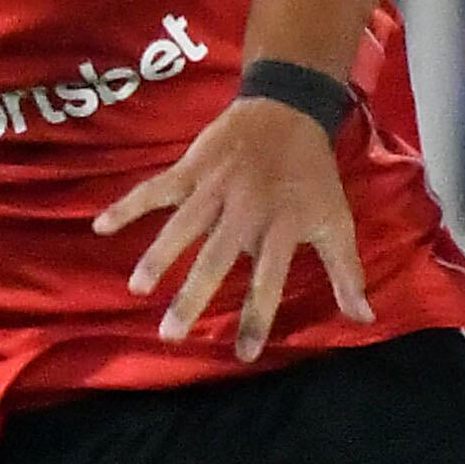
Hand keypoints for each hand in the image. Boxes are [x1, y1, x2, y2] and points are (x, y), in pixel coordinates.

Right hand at [97, 95, 371, 359]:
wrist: (288, 109)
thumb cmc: (312, 174)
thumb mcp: (336, 221)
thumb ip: (346, 273)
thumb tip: (363, 320)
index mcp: (281, 228)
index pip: (268, 280)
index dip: (257, 317)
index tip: (242, 354)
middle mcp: (245, 211)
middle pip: (216, 259)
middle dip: (192, 297)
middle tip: (170, 334)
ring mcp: (214, 188)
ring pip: (182, 226)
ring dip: (158, 255)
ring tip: (138, 288)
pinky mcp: (191, 168)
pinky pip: (156, 188)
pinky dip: (127, 205)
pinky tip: (101, 226)